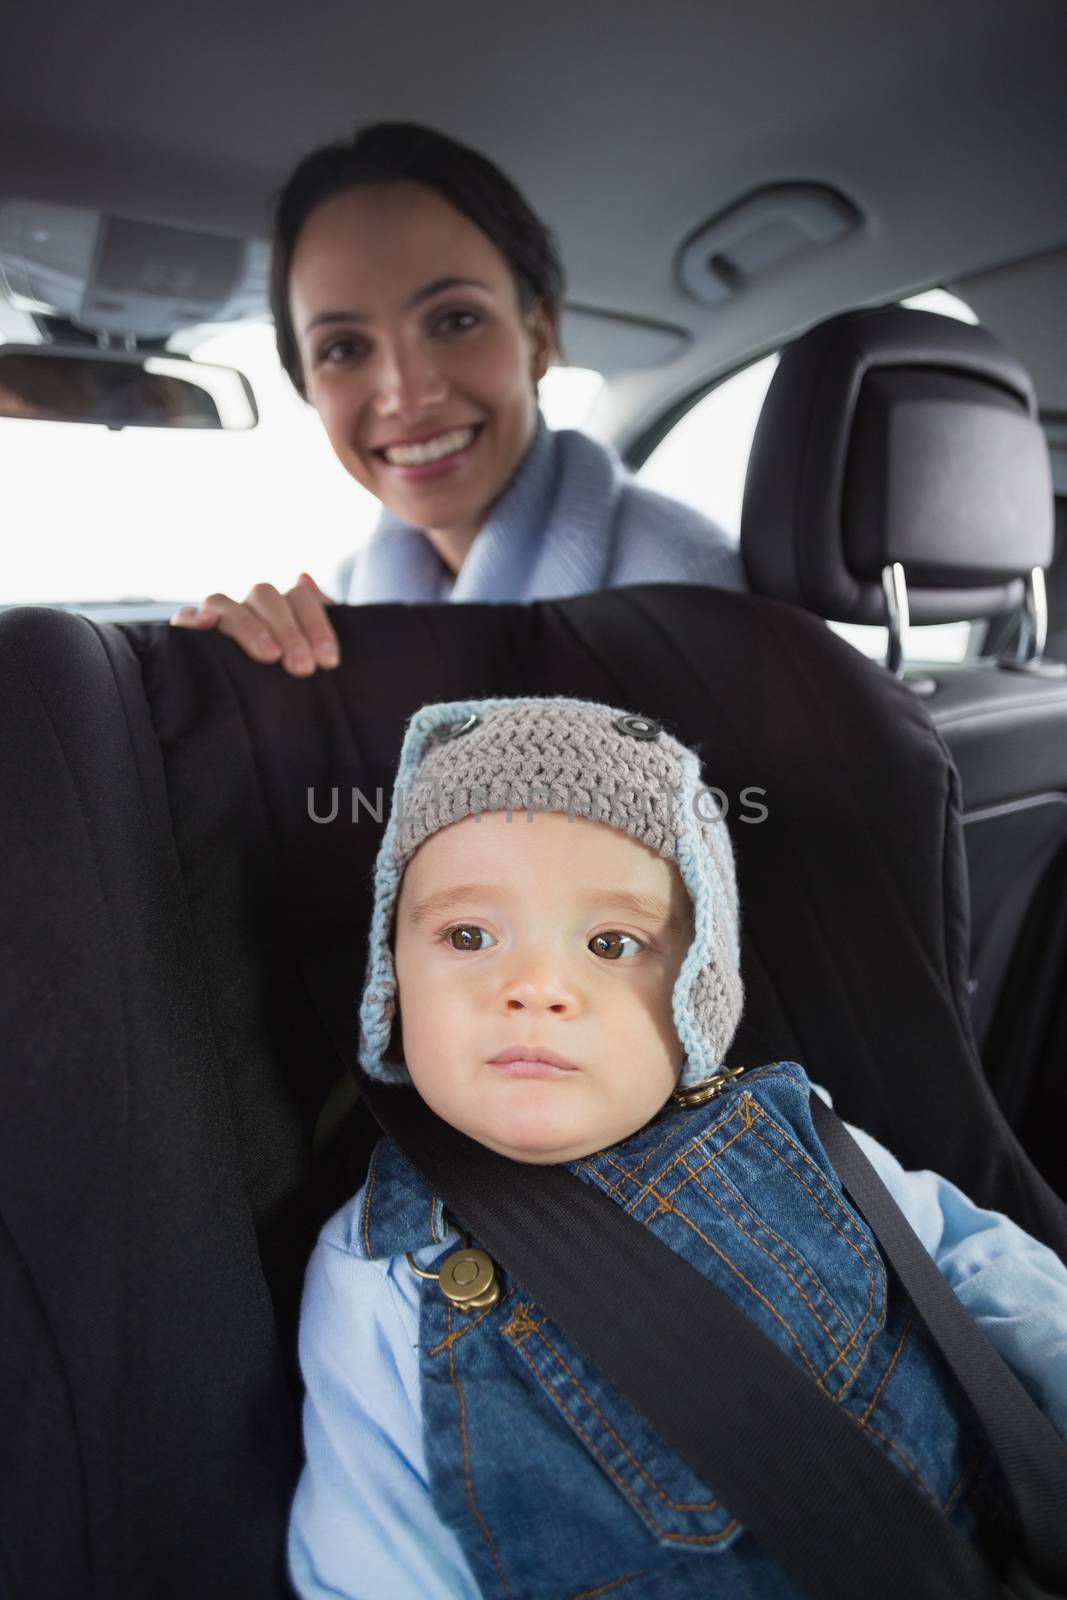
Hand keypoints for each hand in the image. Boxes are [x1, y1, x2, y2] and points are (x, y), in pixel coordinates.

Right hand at [170, 572, 338, 674]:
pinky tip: (204, 626)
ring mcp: (219, 617)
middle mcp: (249, 606)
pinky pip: (185, 618)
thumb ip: (318, 621)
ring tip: (269, 656)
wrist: (255, 719)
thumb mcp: (312, 657)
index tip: (328, 661)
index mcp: (282, 607)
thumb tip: (304, 578)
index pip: (299, 597)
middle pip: (264, 595)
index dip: (316, 624)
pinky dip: (191, 619)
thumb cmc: (293, 681)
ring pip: (225, 602)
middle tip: (303, 668)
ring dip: (249, 627)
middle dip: (288, 631)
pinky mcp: (190, 633)